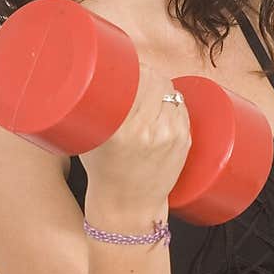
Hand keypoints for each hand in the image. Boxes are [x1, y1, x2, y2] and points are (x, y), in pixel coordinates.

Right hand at [78, 61, 191, 210]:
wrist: (128, 206)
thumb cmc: (103, 172)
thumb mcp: (89, 139)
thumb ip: (93, 109)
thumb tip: (92, 78)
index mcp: (123, 130)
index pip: (139, 79)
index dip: (134, 67)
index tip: (126, 66)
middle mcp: (149, 131)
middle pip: (156, 81)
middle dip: (146, 74)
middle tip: (134, 76)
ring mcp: (171, 136)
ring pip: (171, 92)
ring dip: (160, 87)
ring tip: (147, 91)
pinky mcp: (185, 141)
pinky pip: (181, 107)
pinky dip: (172, 101)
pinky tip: (162, 104)